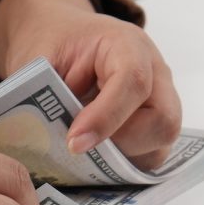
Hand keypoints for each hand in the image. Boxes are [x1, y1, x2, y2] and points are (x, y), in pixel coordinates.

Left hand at [0, 0, 182, 169]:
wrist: (62, 40)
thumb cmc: (54, 44)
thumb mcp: (40, 60)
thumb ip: (47, 96)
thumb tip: (43, 141)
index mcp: (128, 45)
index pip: (134, 81)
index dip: (106, 117)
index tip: (74, 143)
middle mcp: (156, 73)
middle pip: (163, 120)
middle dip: (122, 143)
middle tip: (80, 146)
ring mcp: (162, 101)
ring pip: (160, 144)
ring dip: (122, 157)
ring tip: (85, 148)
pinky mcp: (156, 127)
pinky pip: (152, 156)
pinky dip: (123, 164)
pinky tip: (95, 154)